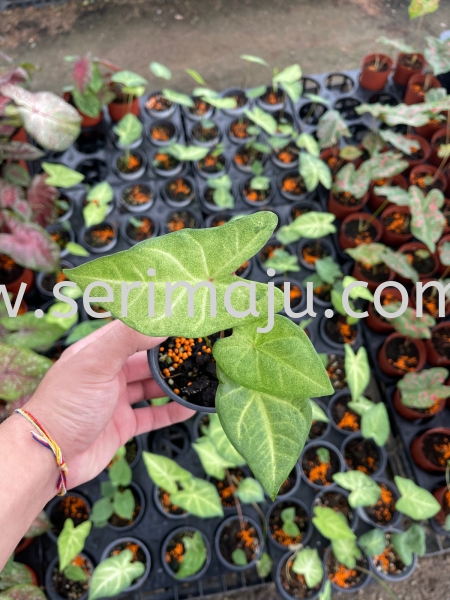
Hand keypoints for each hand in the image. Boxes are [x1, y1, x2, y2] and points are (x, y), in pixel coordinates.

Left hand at [24, 320, 194, 488]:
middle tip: (200, 352)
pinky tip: (190, 407)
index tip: (184, 323)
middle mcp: (108, 373)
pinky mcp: (123, 425)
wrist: (51, 456)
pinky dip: (171, 411)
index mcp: (98, 351)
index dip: (157, 327)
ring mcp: (116, 400)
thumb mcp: (97, 362)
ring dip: (174, 385)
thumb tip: (162, 321)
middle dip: (171, 358)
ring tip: (200, 378)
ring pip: (152, 388)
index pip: (132, 331)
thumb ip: (128, 338)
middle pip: (146, 360)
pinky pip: (153, 415)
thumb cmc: (67, 404)